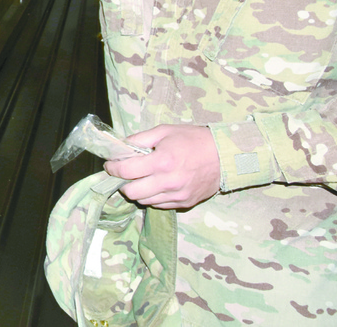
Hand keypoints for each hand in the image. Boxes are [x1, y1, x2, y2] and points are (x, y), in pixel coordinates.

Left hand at [103, 124, 219, 209]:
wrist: (225, 155)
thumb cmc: (194, 139)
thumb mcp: (165, 131)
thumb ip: (140, 139)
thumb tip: (121, 146)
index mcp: (162, 161)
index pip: (126, 171)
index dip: (113, 168)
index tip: (110, 165)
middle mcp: (168, 182)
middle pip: (131, 192)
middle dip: (122, 183)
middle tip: (124, 174)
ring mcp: (177, 195)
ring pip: (144, 201)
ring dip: (137, 191)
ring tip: (140, 179)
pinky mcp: (185, 203)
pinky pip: (159, 205)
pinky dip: (152, 197)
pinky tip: (155, 185)